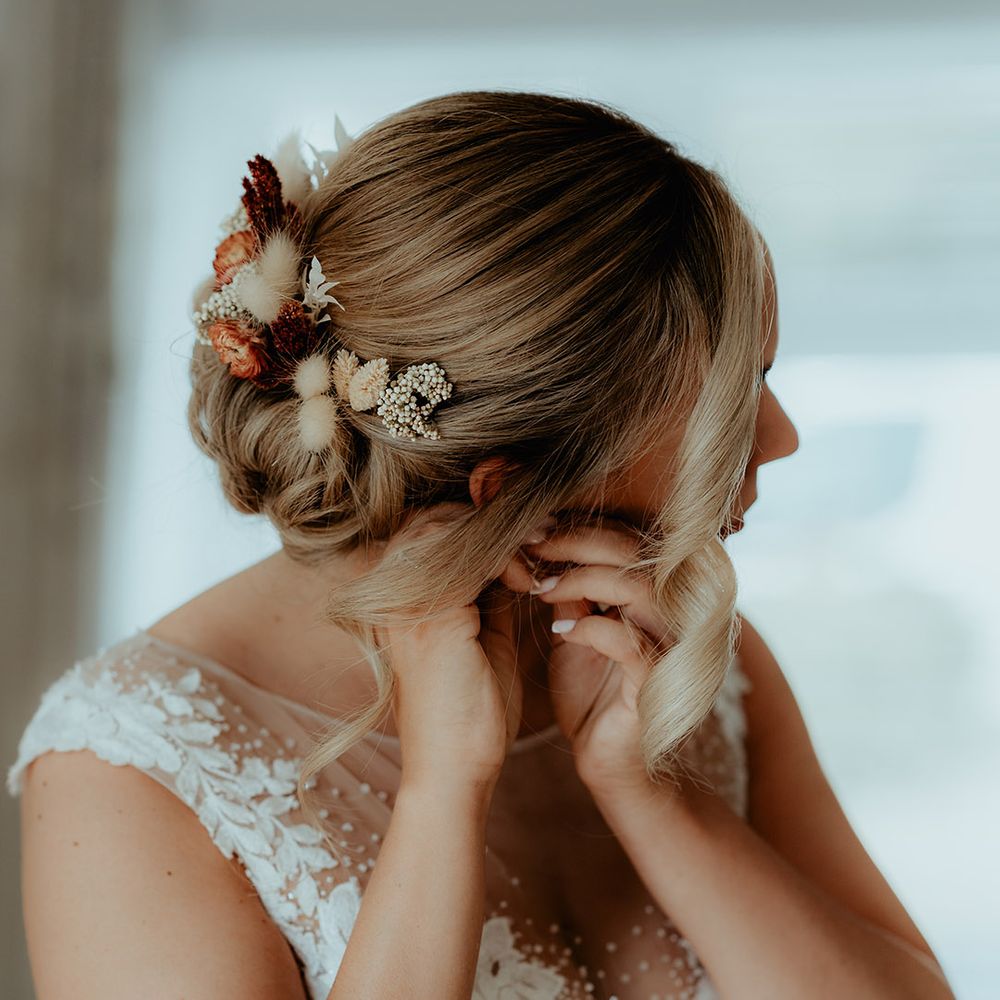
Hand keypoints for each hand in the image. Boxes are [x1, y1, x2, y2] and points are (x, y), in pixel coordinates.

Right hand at [374, 503, 549, 788]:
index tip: (529, 534)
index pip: (430, 527)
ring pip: (453, 530)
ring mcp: (407, 603)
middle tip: (541, 534)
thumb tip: (516, 551)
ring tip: (539, 555)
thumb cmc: (469, 711)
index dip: (479, 522)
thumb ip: (489, 590)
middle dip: (491, 520)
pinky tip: (529, 581)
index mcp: (394, 598)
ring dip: (502, 537)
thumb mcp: (482, 634)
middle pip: (436, 518)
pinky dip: (507, 560)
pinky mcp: (433, 619)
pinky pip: (472, 560)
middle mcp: (390, 594)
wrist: (454, 771)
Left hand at [521, 515, 674, 794]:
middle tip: (533, 546)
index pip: (628, 538)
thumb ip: (570, 591)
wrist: (607, 763)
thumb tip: (544, 544)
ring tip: (541, 589)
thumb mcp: (574, 631)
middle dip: (577, 542)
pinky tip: (561, 635)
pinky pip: (630, 642)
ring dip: (582, 580)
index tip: (535, 528)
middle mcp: (673, 613)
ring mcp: (671, 646)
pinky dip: (590, 630)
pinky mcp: (658, 683)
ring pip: (637, 588)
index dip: (582, 527)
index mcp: (655, 595)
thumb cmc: (590, 695)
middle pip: (635, 551)